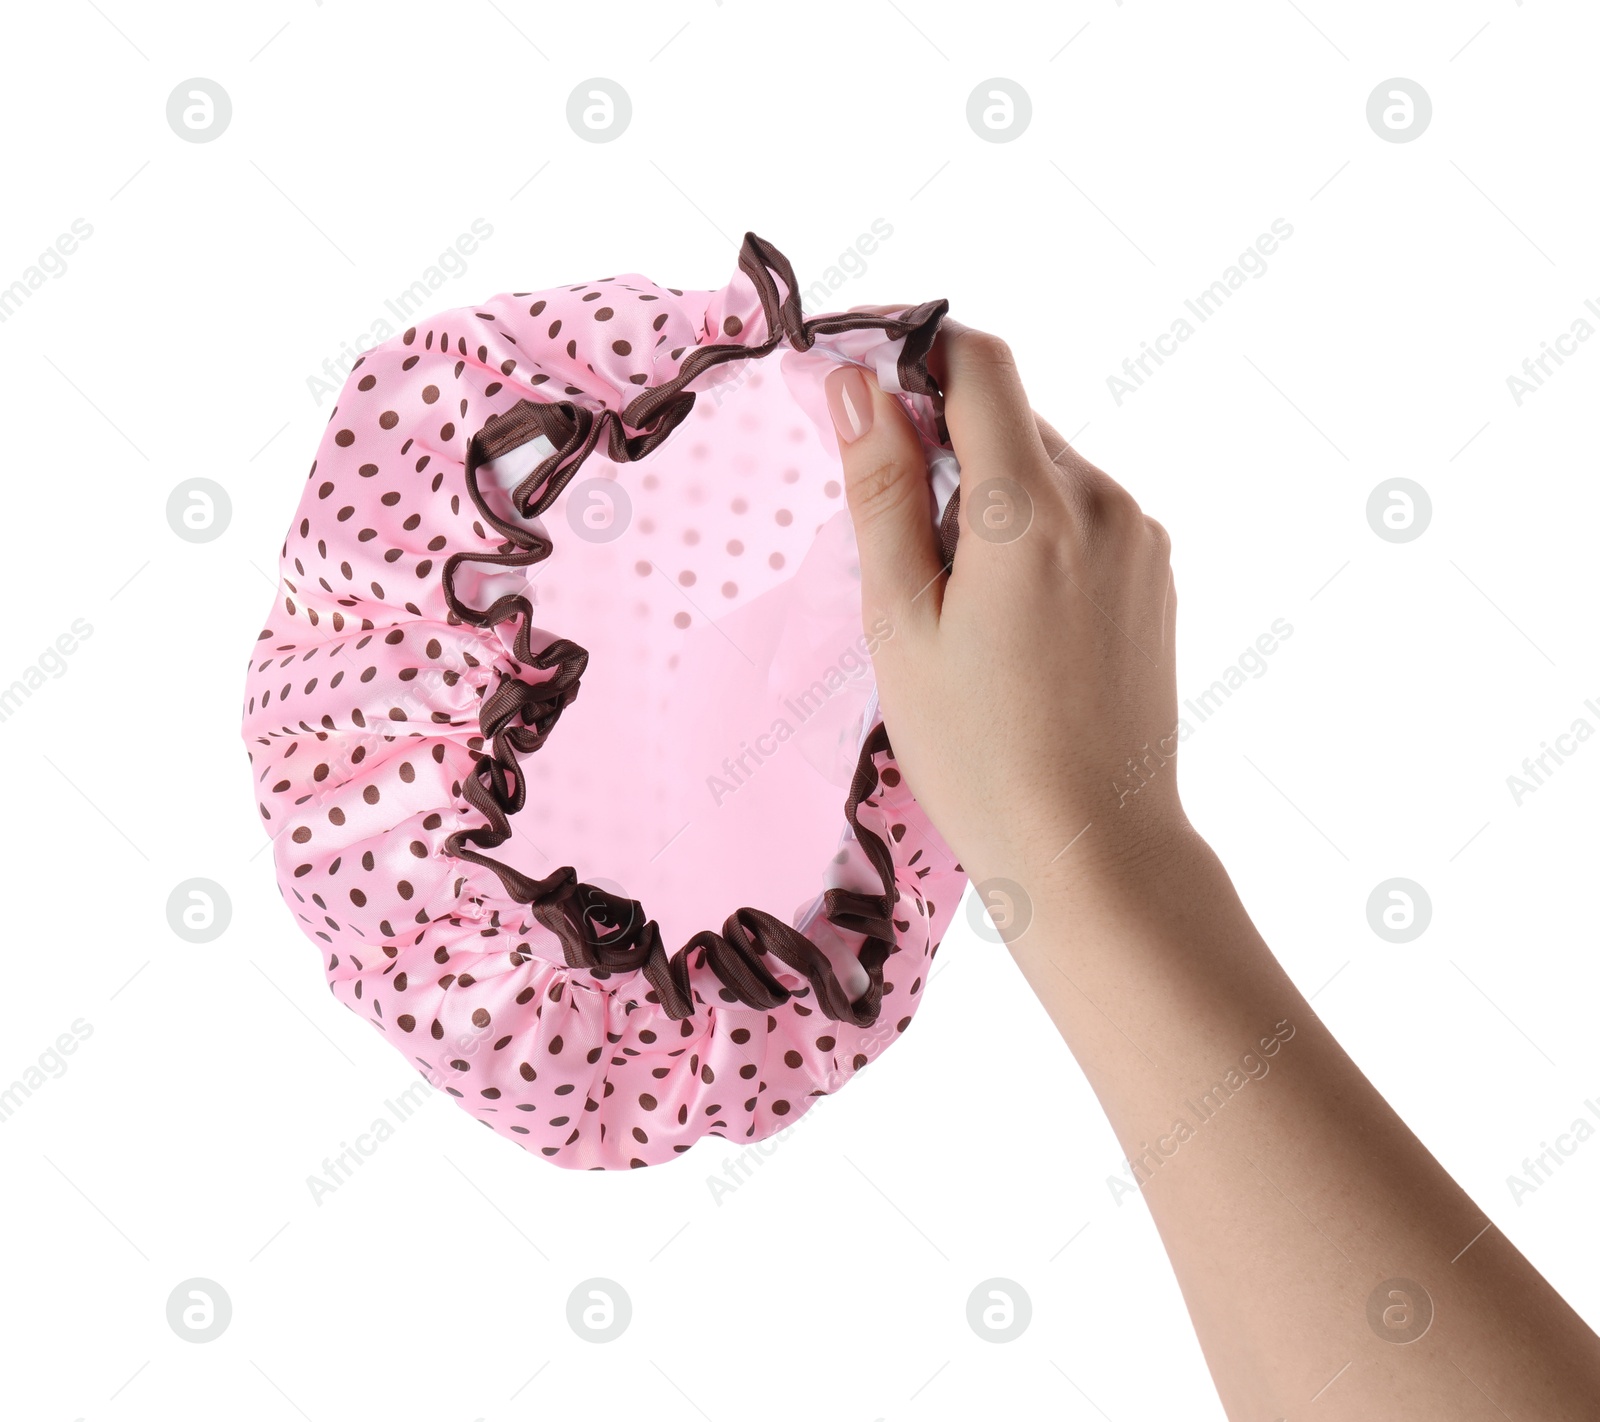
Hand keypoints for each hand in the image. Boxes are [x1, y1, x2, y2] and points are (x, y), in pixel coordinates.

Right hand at [823, 318, 1188, 896]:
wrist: (1095, 851)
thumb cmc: (980, 755)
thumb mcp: (901, 624)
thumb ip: (880, 493)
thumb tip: (854, 385)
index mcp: (1036, 512)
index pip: (980, 363)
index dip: (912, 350)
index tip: (860, 382)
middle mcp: (1106, 504)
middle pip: (1009, 417)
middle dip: (940, 442)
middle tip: (890, 532)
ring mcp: (1141, 539)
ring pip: (1045, 466)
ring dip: (987, 492)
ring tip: (952, 598)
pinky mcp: (1155, 573)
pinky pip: (1081, 513)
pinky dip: (1031, 529)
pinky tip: (1006, 616)